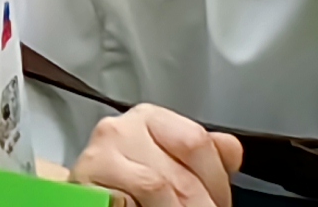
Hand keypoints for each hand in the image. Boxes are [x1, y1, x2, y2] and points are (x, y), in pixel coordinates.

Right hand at [71, 105, 241, 204]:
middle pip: (181, 174)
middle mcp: (120, 128)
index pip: (197, 142)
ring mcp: (100, 153)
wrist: (96, 201)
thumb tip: (231, 148)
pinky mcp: (85, 179)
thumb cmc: (139, 187)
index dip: (216, 183)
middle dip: (200, 206)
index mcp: (150, 118)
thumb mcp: (178, 166)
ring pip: (157, 187)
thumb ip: (208, 157)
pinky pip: (127, 199)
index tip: (218, 204)